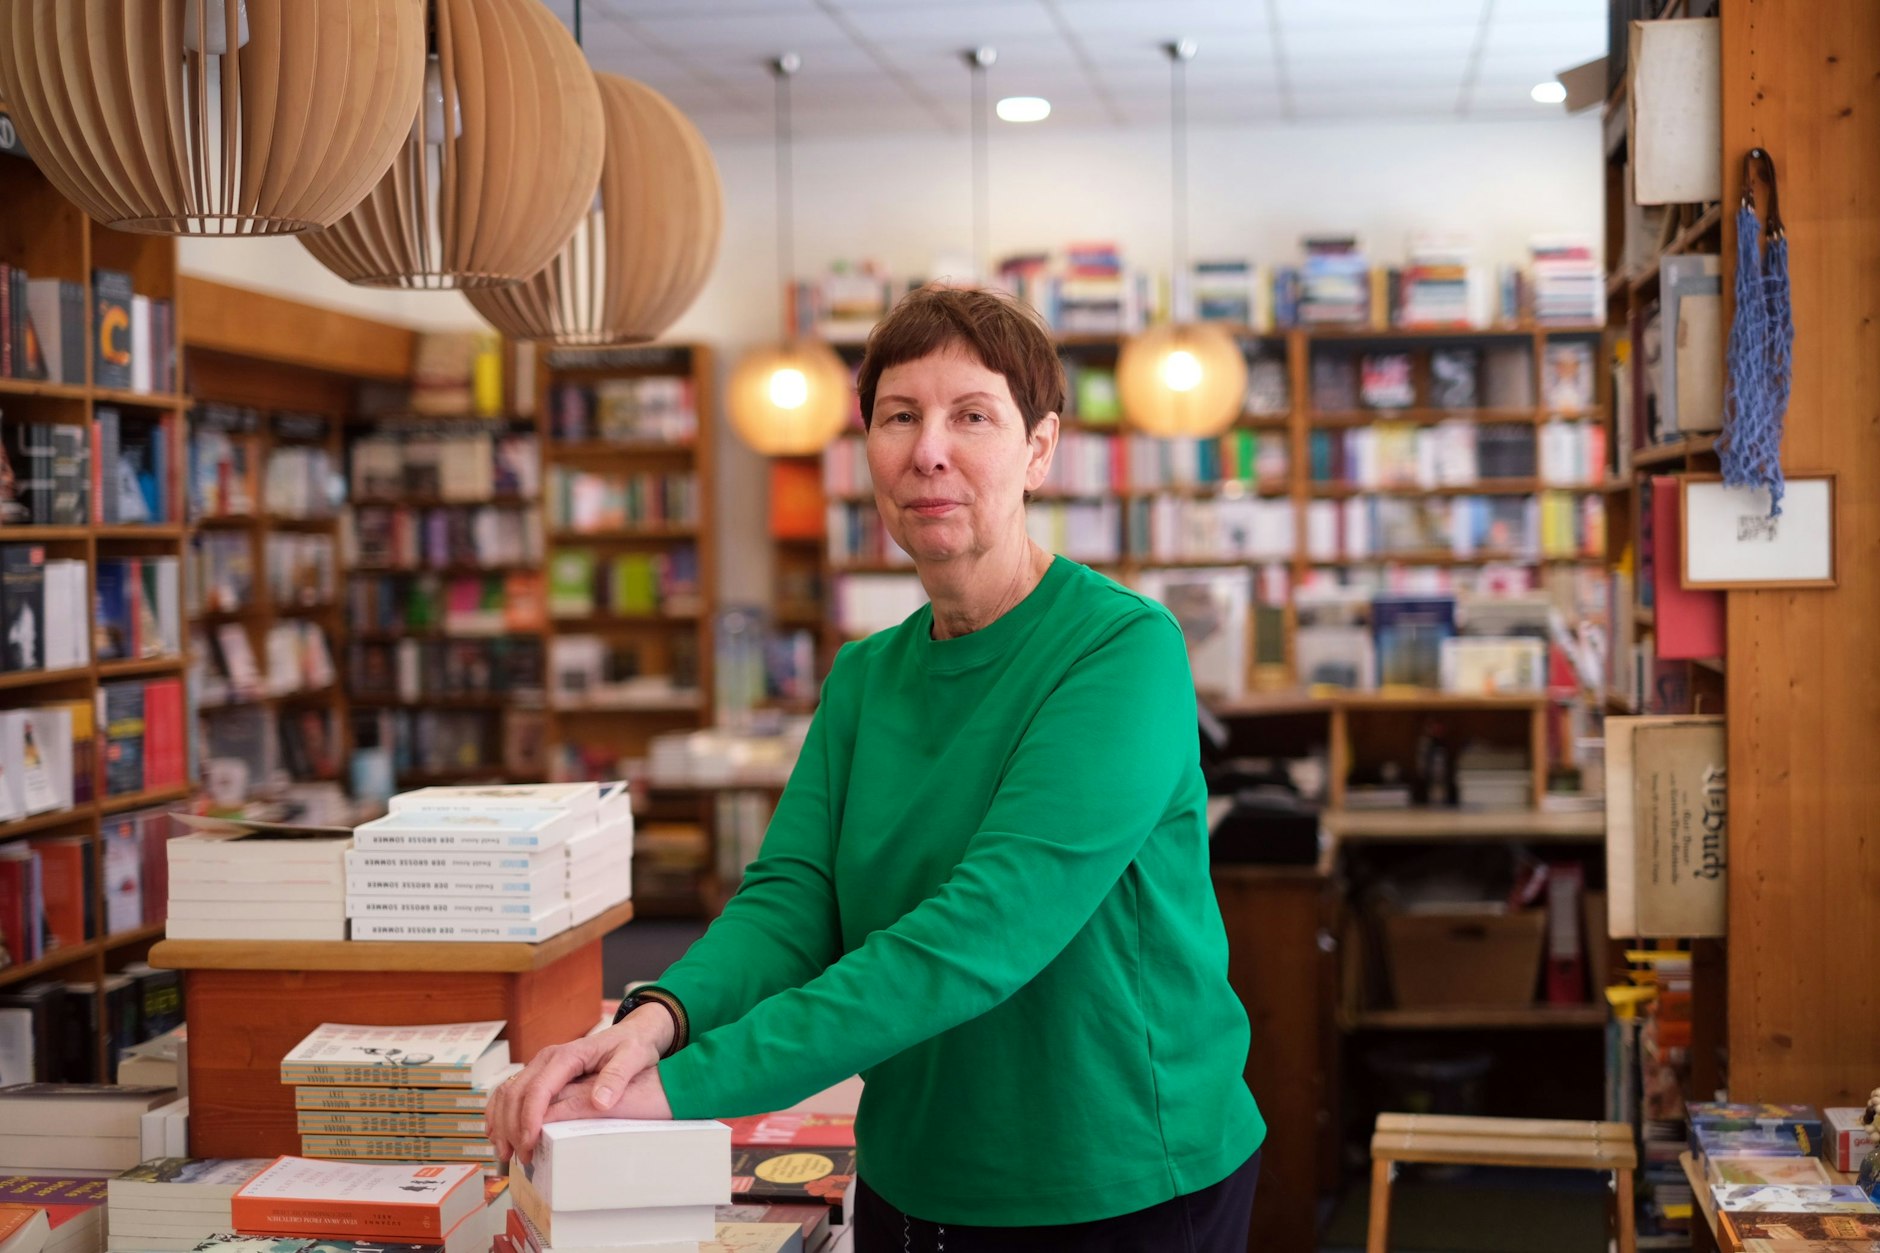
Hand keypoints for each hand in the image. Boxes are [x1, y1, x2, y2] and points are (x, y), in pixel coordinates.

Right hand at [484, 1008, 673, 1163]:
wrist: (632, 1033)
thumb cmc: (632, 1046)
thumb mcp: (632, 1057)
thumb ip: (617, 1077)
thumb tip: (599, 1101)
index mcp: (567, 1056)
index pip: (538, 1089)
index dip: (530, 1119)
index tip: (530, 1144)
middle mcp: (547, 1058)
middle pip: (516, 1093)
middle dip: (513, 1128)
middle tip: (519, 1157)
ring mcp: (540, 1065)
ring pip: (508, 1093)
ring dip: (502, 1123)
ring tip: (505, 1153)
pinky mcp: (540, 1074)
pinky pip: (511, 1091)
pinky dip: (500, 1113)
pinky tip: (498, 1134)